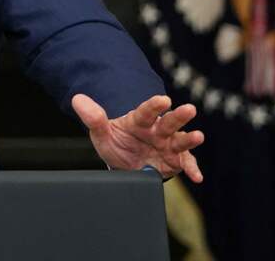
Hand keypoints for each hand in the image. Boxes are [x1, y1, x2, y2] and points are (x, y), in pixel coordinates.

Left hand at [71, 93, 203, 183]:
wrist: (125, 163)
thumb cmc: (117, 142)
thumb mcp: (102, 133)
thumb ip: (93, 118)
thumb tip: (77, 99)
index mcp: (140, 120)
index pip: (146, 111)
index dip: (154, 105)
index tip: (163, 99)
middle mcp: (157, 130)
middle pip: (168, 121)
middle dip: (179, 116)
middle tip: (189, 109)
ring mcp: (167, 145)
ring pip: (180, 140)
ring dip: (189, 139)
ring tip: (198, 136)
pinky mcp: (174, 161)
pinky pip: (185, 164)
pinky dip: (192, 169)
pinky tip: (197, 176)